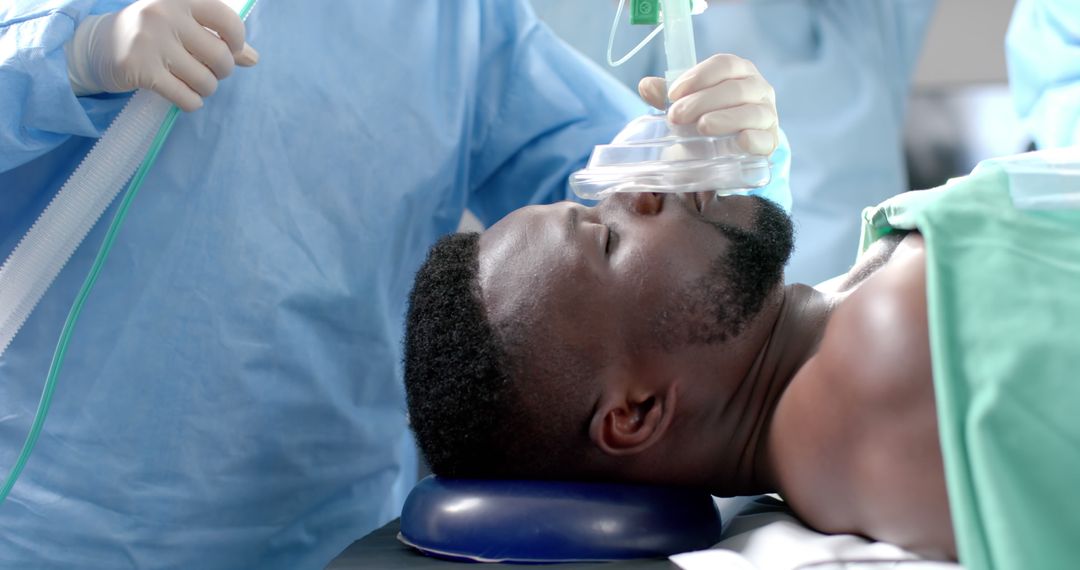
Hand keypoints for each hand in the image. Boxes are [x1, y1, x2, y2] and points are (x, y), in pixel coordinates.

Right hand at [65, 0, 258, 111]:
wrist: (99, 45)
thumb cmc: (153, 33)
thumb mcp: (183, 24)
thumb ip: (219, 37)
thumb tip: (253, 59)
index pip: (227, 20)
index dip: (236, 42)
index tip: (229, 50)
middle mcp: (164, 14)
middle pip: (220, 56)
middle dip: (222, 71)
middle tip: (210, 71)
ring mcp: (150, 41)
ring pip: (205, 81)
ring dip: (206, 88)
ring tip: (194, 82)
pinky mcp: (139, 69)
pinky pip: (186, 97)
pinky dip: (192, 102)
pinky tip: (185, 96)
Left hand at [638, 54, 778, 154]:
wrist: (728, 149)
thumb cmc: (708, 116)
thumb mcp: (688, 104)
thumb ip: (667, 96)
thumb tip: (645, 85)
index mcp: (740, 71)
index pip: (724, 64)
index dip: (698, 76)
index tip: (672, 93)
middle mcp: (759, 89)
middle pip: (735, 88)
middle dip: (703, 101)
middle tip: (676, 117)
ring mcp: (767, 116)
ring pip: (752, 112)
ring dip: (725, 118)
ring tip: (701, 127)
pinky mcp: (769, 142)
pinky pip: (765, 138)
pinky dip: (752, 139)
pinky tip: (738, 142)